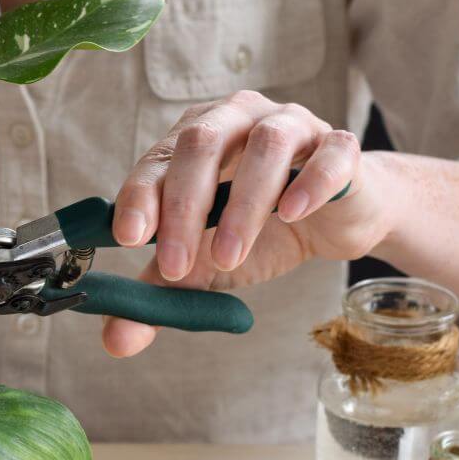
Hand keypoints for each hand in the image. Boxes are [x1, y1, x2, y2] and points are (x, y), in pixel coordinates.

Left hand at [104, 90, 395, 356]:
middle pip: (202, 143)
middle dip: (183, 207)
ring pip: (264, 146)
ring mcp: (292, 124)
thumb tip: (117, 341)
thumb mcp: (204, 266)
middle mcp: (237, 118)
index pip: (157, 159)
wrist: (337, 222)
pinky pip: (329, 155)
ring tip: (228, 257)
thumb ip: (160, 294)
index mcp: (193, 138)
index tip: (128, 239)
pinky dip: (309, 183)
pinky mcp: (341, 146)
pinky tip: (292, 214)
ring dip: (242, 205)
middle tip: (175, 267)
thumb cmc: (262, 232)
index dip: (140, 196)